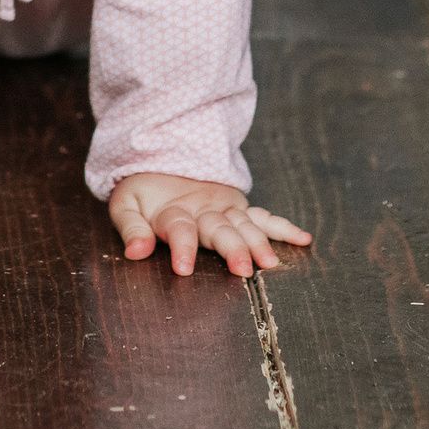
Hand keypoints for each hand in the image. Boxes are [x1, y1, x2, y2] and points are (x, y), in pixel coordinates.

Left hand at [108, 173, 312, 277]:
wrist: (163, 159)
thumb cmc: (144, 191)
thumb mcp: (125, 204)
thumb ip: (130, 228)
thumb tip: (135, 252)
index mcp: (174, 211)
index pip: (179, 229)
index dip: (181, 247)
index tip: (184, 268)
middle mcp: (204, 209)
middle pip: (220, 229)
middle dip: (232, 248)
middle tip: (242, 269)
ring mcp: (225, 208)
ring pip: (244, 225)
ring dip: (258, 242)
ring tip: (270, 262)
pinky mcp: (238, 208)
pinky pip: (264, 217)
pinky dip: (284, 227)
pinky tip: (303, 239)